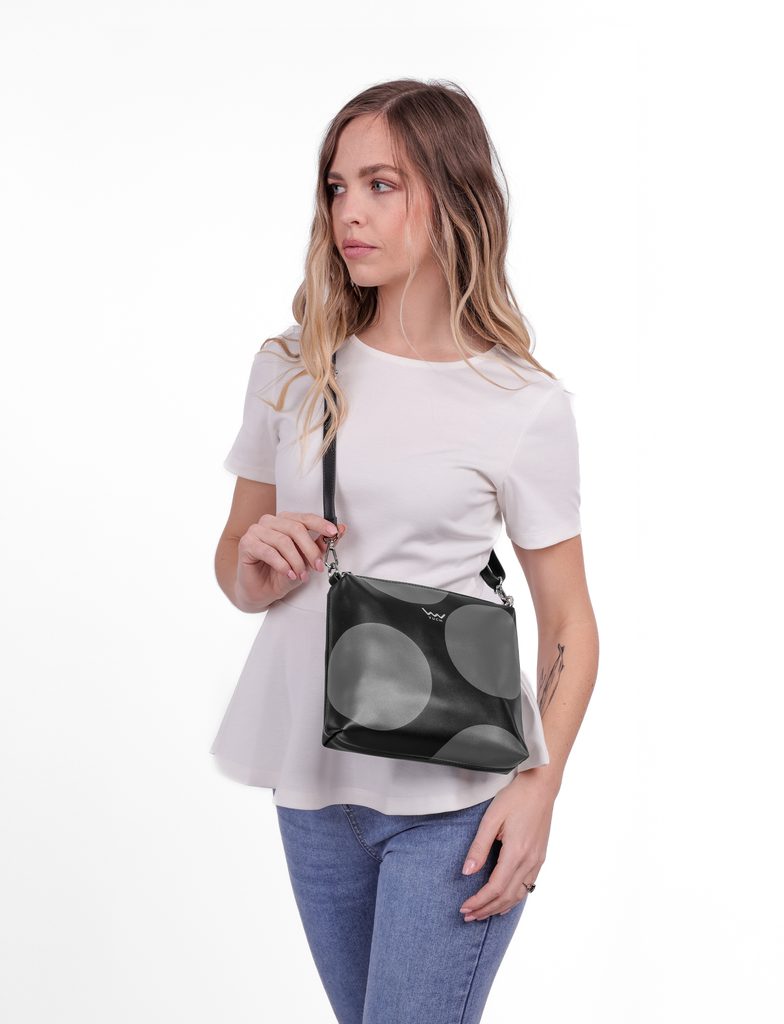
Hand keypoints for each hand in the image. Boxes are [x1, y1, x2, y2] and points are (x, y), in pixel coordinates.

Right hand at [236, 511, 346, 608]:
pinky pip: (268, 551)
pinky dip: (282, 564)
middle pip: (296, 529)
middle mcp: (270, 522)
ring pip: (283, 541)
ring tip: (300, 574)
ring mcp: (256, 531)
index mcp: (284, 521)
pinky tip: (288, 573)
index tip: (333, 532)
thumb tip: (339, 530)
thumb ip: (320, 545)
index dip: (320, 524)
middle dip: (310, 550)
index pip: (305, 518)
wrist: (260, 591)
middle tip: (317, 566)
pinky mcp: (247, 544)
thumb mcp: (305, 560)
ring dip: (296, 561)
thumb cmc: (279, 574)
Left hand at [458, 771, 556, 921]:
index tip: (464, 907)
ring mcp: (537, 861)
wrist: (540, 787)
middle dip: (486, 909)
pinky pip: (527, 886)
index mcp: (516, 852)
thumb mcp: (491, 818)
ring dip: (499, 907)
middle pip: (506, 896)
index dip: (479, 901)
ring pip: (518, 894)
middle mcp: (529, 861)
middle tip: (468, 916)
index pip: (495, 888)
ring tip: (482, 913)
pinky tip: (504, 902)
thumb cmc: (515, 798)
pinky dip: (514, 898)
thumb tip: (467, 872)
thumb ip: (479, 847)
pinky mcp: (540, 857)